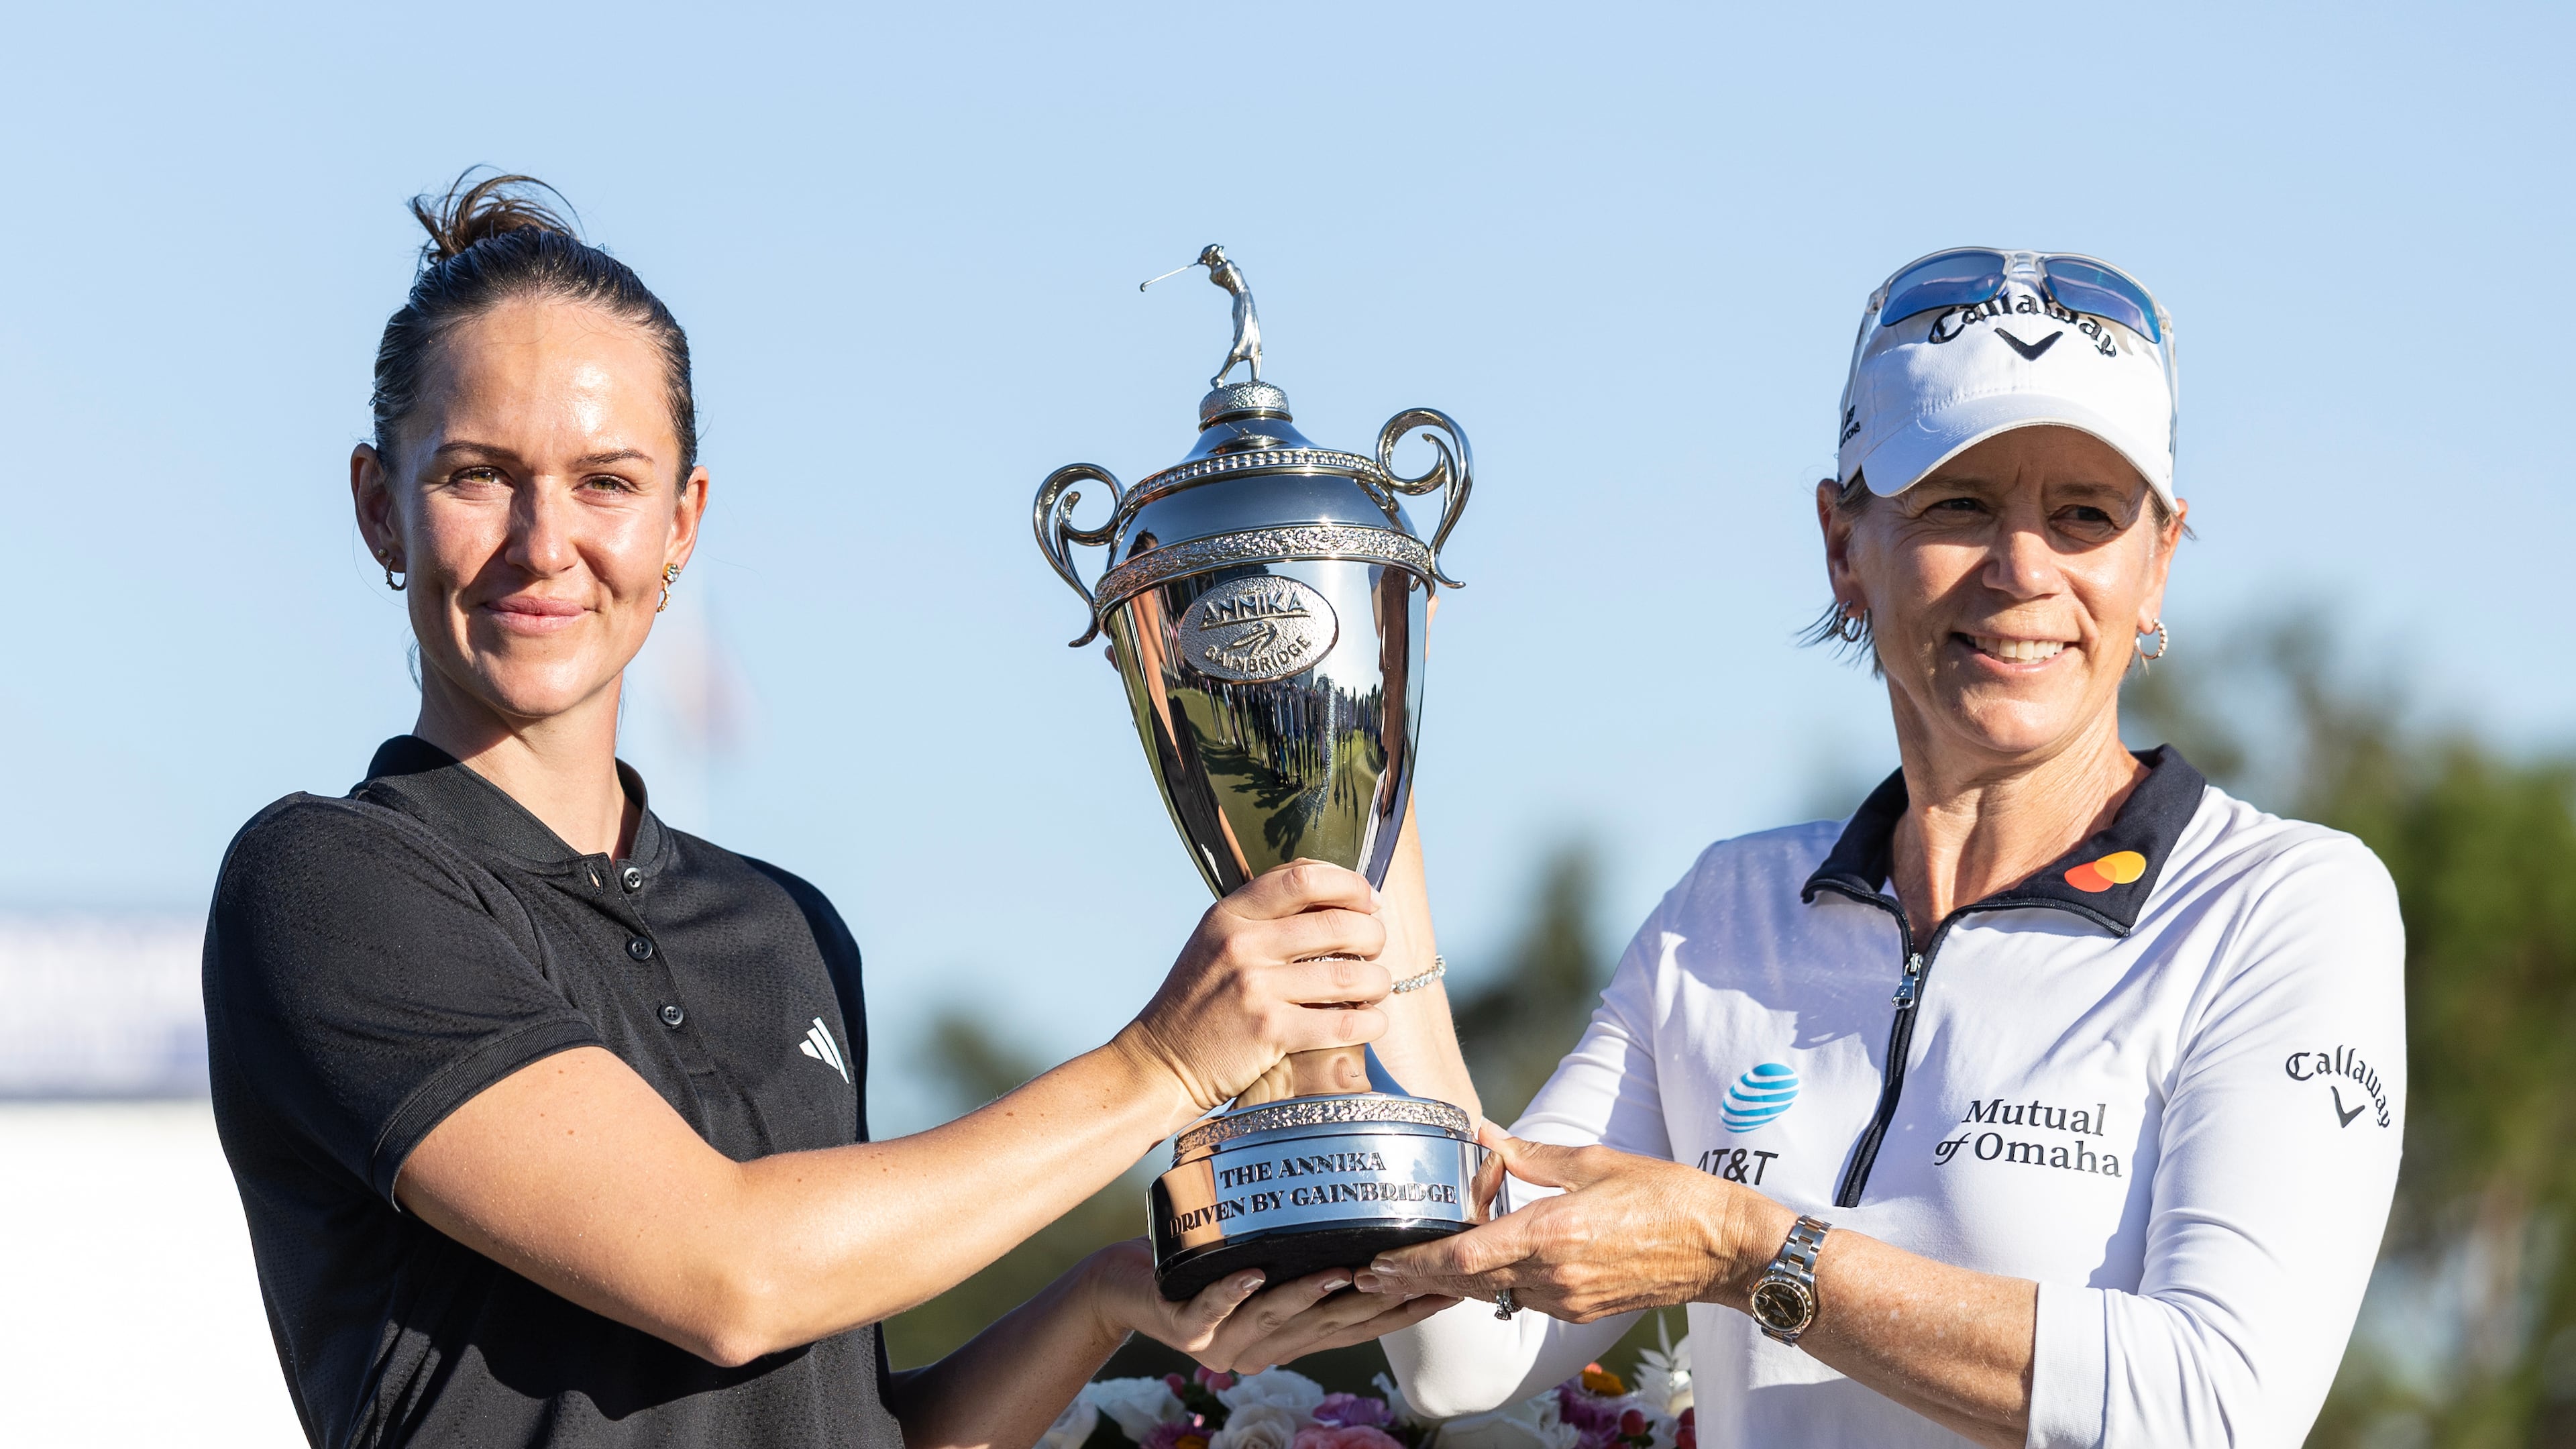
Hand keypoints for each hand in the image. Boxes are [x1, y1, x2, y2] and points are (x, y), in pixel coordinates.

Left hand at [1087, 1239, 1457, 1372]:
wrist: (1124, 1286)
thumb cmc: (1201, 1266)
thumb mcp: (1263, 1263)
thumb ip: (1308, 1258)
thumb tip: (1365, 1222)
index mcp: (1288, 1336)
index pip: (1357, 1328)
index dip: (1402, 1312)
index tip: (1446, 1291)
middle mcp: (1263, 1347)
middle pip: (1329, 1327)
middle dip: (1375, 1304)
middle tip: (1414, 1278)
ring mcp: (1223, 1341)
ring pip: (1276, 1319)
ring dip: (1311, 1296)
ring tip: (1345, 1271)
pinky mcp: (1183, 1328)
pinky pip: (1211, 1308)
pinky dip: (1232, 1292)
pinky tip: (1252, 1274)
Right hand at [1117, 860, 1391, 1113]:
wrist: (1162, 1061)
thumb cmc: (1199, 1001)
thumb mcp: (1216, 941)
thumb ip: (1264, 915)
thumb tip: (1335, 894)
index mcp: (1230, 915)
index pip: (1302, 877)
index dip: (1348, 885)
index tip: (1368, 901)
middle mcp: (1241, 945)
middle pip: (1337, 924)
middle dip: (1372, 935)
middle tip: (1376, 948)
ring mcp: (1255, 988)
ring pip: (1348, 974)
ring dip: (1377, 981)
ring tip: (1377, 986)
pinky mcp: (1270, 1032)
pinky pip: (1341, 1023)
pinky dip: (1369, 1022)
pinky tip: (1371, 1022)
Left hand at [1351, 1127, 1787, 1322]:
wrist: (1721, 1247)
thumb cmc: (1667, 1196)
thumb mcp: (1595, 1161)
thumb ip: (1532, 1154)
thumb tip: (1485, 1136)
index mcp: (1551, 1234)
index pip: (1464, 1258)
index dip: (1416, 1265)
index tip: (1378, 1265)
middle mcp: (1553, 1275)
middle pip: (1466, 1283)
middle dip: (1416, 1280)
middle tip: (1373, 1275)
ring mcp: (1567, 1299)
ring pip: (1491, 1294)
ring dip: (1452, 1283)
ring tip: (1410, 1273)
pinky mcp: (1581, 1309)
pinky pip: (1521, 1300)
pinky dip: (1491, 1286)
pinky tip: (1475, 1272)